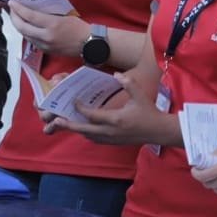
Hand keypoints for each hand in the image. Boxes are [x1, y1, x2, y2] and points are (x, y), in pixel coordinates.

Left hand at [8, 1, 87, 57]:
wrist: (89, 44)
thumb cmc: (79, 27)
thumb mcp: (64, 15)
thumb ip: (48, 14)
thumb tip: (34, 7)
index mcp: (52, 25)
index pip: (29, 16)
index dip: (18, 9)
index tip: (11, 2)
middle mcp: (46, 36)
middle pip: (23, 27)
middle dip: (14, 18)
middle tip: (11, 9)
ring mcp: (45, 45)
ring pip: (25, 35)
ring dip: (18, 26)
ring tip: (16, 17)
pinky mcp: (46, 51)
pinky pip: (32, 41)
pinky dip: (26, 33)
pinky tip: (25, 27)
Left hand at [45, 71, 169, 144]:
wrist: (159, 132)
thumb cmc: (149, 112)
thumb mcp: (139, 95)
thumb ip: (128, 83)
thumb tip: (116, 74)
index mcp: (116, 119)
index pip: (92, 116)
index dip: (81, 109)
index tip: (74, 101)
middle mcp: (111, 132)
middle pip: (85, 130)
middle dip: (70, 125)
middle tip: (57, 120)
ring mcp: (112, 139)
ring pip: (89, 136)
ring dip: (78, 130)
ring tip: (66, 123)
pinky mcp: (114, 142)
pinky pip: (96, 140)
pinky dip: (87, 134)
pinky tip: (83, 128)